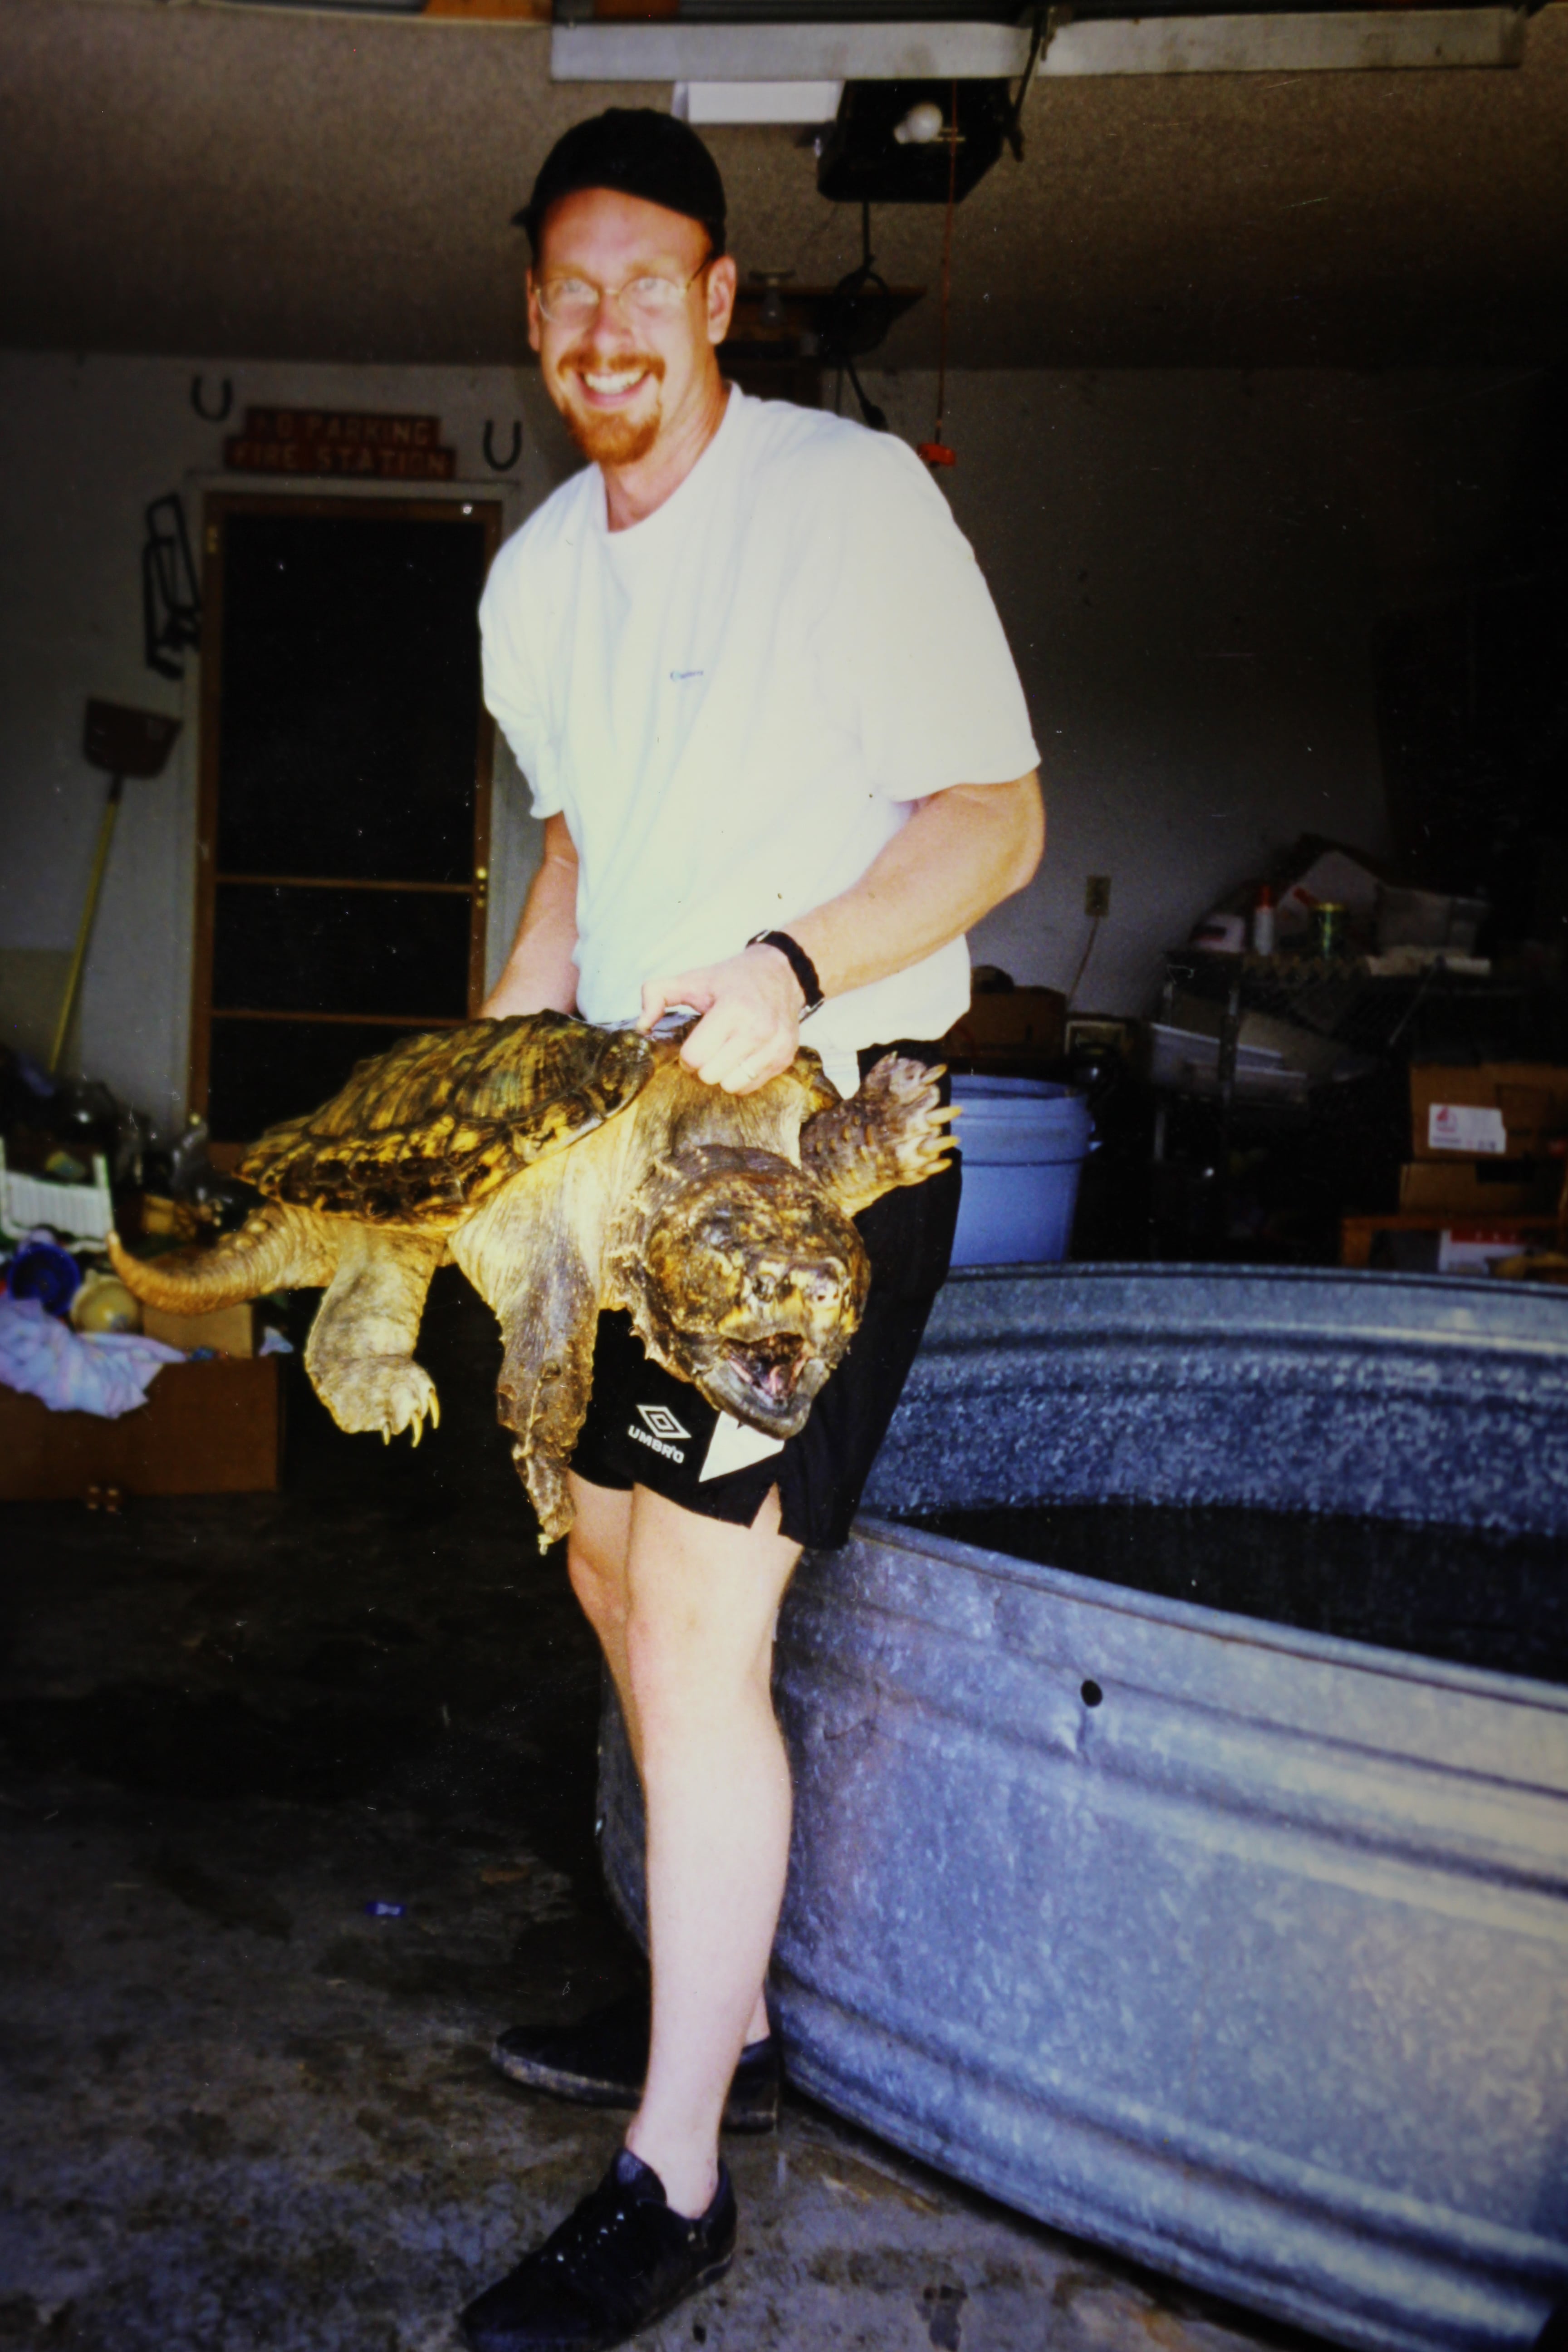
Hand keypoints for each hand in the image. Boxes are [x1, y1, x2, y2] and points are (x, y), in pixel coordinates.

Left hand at [638, 944, 804, 1093]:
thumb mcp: (692, 978)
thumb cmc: (732, 979)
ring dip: (721, 1074)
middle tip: (709, 1048)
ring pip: (730, 1085)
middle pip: (710, 1075)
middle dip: (703, 1066)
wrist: (782, 974)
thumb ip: (657, 994)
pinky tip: (741, 1057)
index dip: (686, 1055)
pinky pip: (750, 1087)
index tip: (693, 1043)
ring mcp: (775, 1046)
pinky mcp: (785, 1059)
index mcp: (733, 1009)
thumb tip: (642, 1027)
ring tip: (726, 1053)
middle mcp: (758, 1029)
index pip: (695, 1057)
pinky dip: (740, 1078)